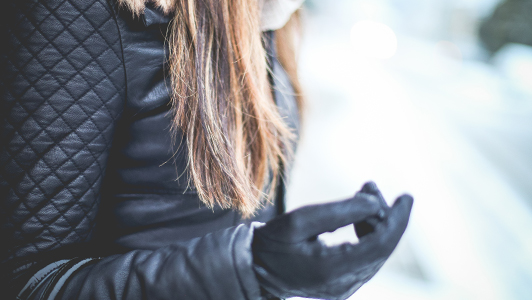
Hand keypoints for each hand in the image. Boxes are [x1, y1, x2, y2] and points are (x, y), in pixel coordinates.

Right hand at [252, 182, 412, 299]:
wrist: (257, 268)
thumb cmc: (274, 241)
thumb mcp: (300, 219)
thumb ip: (339, 211)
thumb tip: (375, 202)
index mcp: (333, 269)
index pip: (380, 245)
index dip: (397, 219)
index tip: (407, 196)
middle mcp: (344, 285)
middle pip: (381, 248)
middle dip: (384, 215)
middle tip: (371, 186)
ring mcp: (345, 288)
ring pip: (376, 252)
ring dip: (376, 222)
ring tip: (363, 193)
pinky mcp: (344, 285)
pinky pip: (366, 258)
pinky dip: (367, 234)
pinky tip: (359, 216)